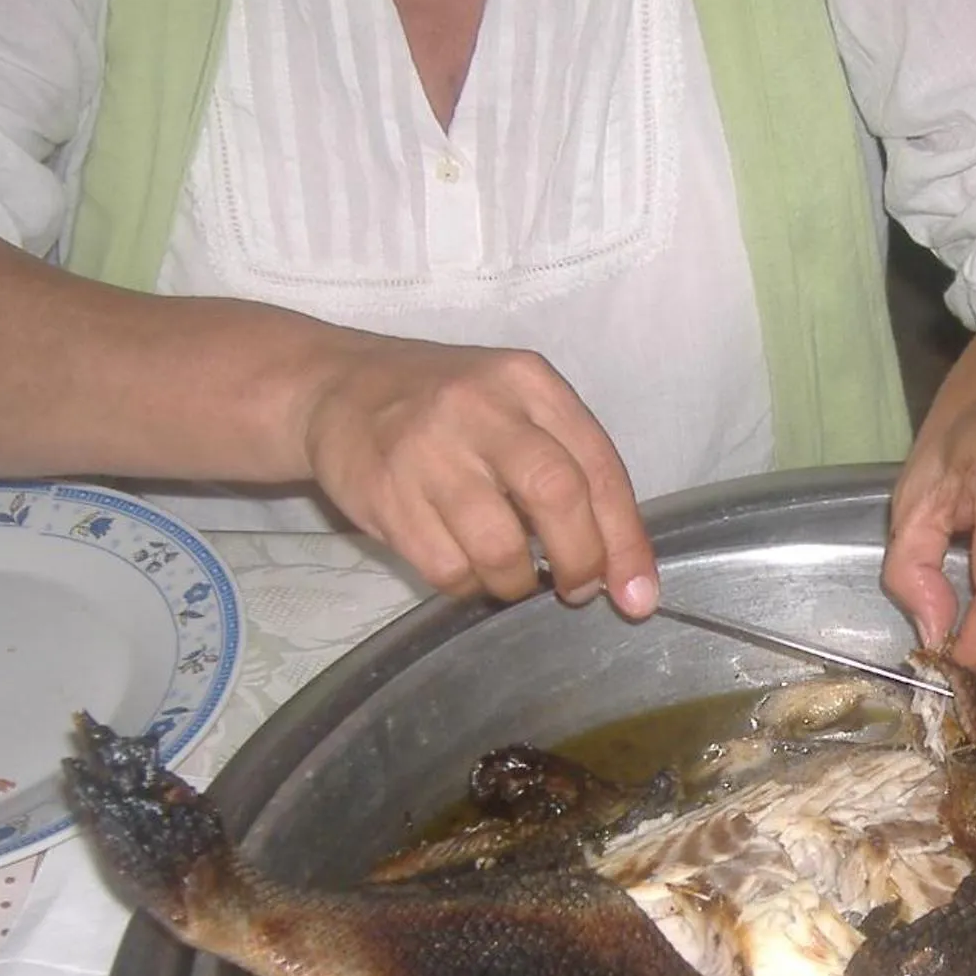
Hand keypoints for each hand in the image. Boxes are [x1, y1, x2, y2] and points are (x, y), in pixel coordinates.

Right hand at [295, 332, 657, 609]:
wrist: (338, 388)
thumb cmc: (448, 409)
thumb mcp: (516, 409)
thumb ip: (571, 470)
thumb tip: (620, 568)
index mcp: (528, 382)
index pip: (597, 466)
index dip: (625, 539)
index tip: (637, 593)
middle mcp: (480, 407)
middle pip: (555, 494)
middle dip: (580, 560)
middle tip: (577, 590)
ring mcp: (427, 449)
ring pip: (498, 546)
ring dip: (517, 583)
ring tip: (513, 578)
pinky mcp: (384, 493)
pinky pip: (446, 569)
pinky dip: (468, 586)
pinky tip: (467, 568)